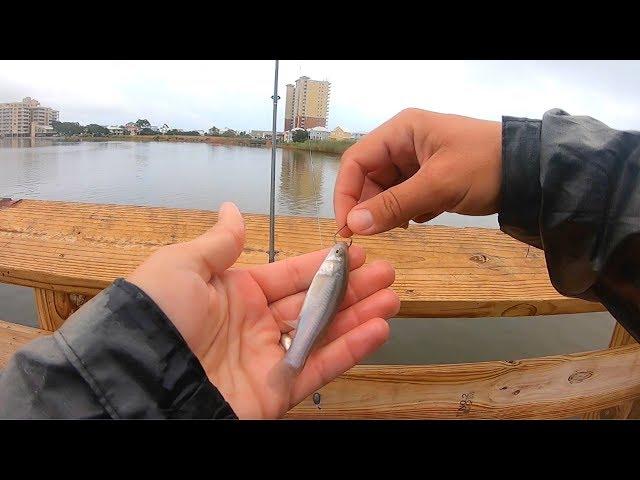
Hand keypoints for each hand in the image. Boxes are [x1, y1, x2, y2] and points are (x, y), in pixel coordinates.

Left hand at [127, 202, 398, 418]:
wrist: (141, 377)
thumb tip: (232, 210)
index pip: (289, 274)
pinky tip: (378, 329)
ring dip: (359, 315)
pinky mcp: (275, 392)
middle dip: (351, 287)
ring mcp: (266, 358)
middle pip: (313, 302)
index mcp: (233, 293)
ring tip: (392, 297)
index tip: (355, 251)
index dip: (323, 263)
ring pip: (323, 333)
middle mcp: (253, 324)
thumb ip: (219, 243)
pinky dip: (350, 350)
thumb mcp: (182, 266)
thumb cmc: (155, 315)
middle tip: (387, 272)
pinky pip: (319, 368)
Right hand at [334, 108, 501, 236]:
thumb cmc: (484, 166)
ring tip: (405, 225)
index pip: (356, 161)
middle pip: (368, 178)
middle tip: (375, 233)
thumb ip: (394, 205)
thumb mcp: (438, 185)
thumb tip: (353, 225)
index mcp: (401, 131)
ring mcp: (416, 162)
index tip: (347, 227)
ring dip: (389, 211)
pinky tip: (422, 218)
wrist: (530, 173)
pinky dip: (407, 212)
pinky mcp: (429, 179)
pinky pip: (404, 198)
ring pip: (386, 191)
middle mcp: (403, 144)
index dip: (345, 193)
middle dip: (369, 206)